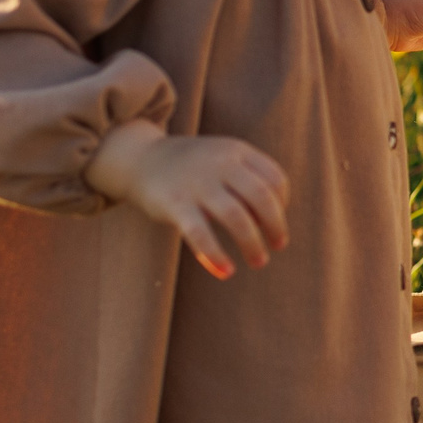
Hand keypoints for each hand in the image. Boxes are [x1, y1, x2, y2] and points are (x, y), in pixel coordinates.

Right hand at [86, 120, 288, 279]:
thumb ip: (248, 180)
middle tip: (278, 246)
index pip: (275, 178)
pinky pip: (200, 233)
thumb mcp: (222, 159)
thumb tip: (272, 222)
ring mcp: (197, 182)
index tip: (275, 221)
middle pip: (261, 197)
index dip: (283, 203)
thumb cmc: (192, 167)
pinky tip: (225, 271)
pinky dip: (215, 255)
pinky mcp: (174, 203)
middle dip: (276, 226)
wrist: (140, 159)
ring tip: (259, 261)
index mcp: (236, 151)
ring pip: (236, 217)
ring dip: (252, 244)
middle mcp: (220, 163)